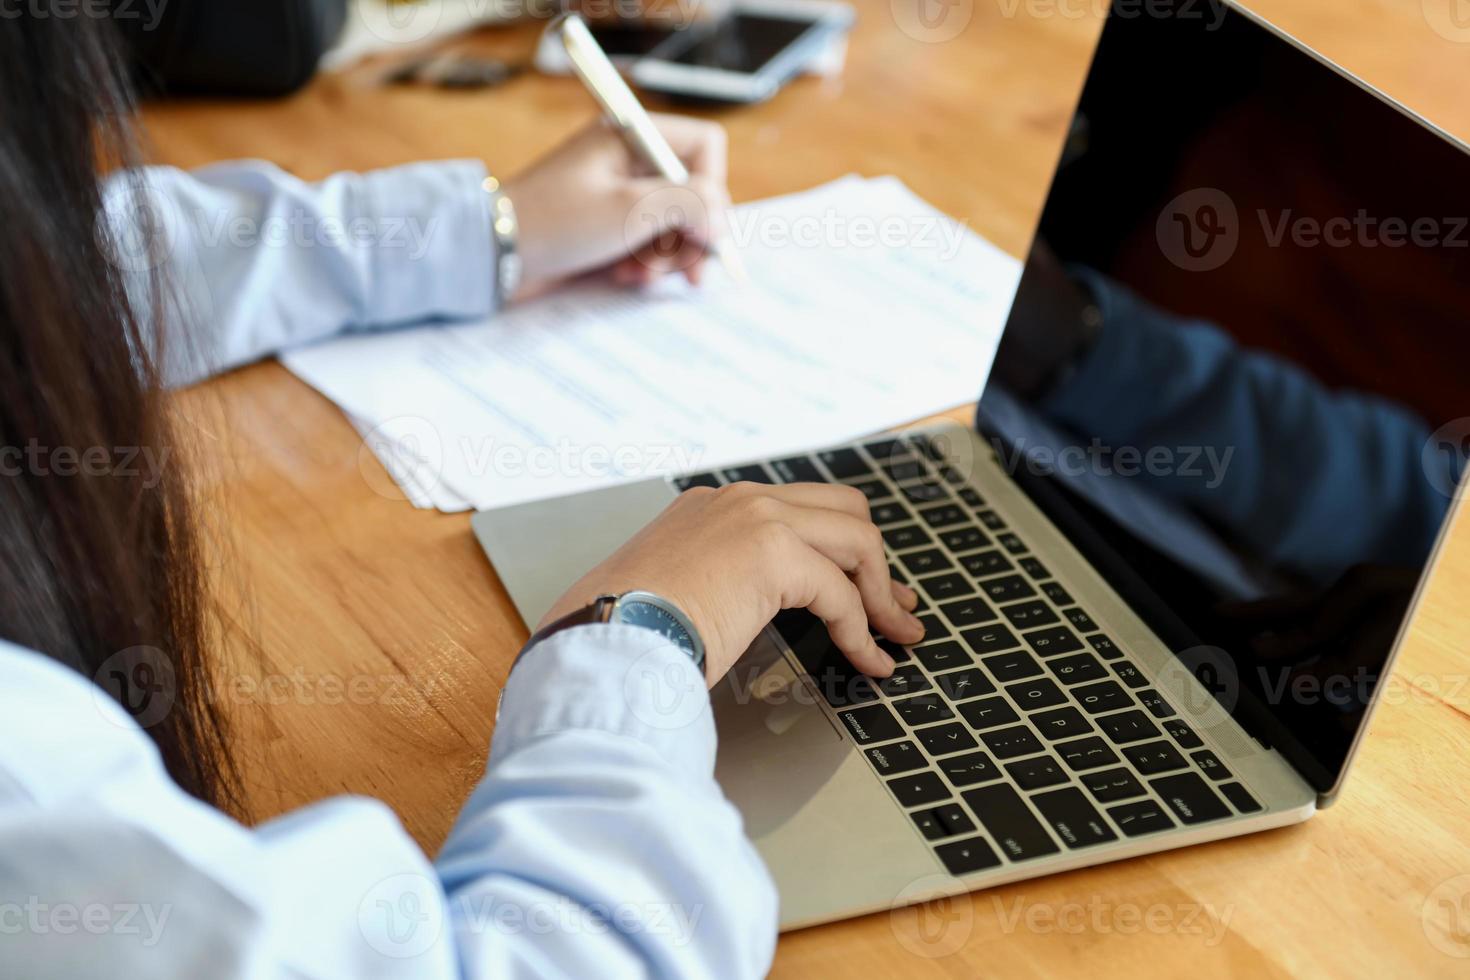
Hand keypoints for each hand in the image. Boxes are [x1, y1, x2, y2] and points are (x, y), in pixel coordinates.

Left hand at [503, 114, 729, 297]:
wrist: (494, 255)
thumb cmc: (554, 222)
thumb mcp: (629, 210)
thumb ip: (689, 205)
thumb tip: (722, 222)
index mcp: (633, 136)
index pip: (705, 148)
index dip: (712, 191)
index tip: (703, 231)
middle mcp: (630, 159)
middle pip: (695, 192)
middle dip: (691, 236)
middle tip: (688, 272)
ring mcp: (619, 193)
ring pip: (675, 224)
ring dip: (665, 257)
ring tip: (638, 276)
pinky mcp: (608, 225)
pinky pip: (648, 243)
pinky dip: (643, 264)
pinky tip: (622, 277)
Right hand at [537, 482, 926, 686]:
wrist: (599, 636)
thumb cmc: (617, 630)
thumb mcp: (668, 593)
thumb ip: (710, 587)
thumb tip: (738, 616)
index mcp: (708, 508)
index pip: (795, 512)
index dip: (838, 550)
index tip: (861, 587)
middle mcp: (736, 500)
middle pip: (841, 509)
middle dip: (875, 559)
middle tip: (894, 604)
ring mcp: (756, 517)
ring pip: (856, 540)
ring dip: (881, 593)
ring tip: (896, 635)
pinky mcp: (774, 552)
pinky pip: (843, 592)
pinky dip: (864, 629)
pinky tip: (870, 660)